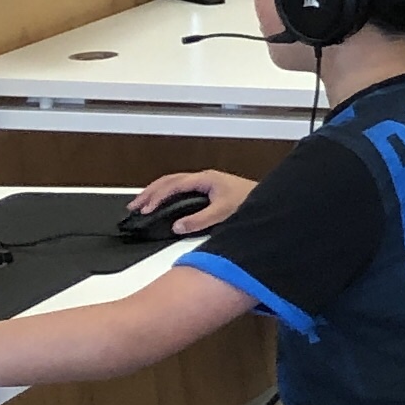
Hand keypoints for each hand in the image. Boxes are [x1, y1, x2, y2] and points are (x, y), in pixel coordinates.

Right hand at [130, 169, 251, 235]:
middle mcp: (204, 178)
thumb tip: (177, 226)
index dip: (157, 196)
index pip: (174, 185)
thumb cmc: (250, 201)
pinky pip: (180, 189)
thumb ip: (200, 220)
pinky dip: (166, 196)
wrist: (270, 200)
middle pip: (169, 181)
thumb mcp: (224, 212)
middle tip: (133, 206)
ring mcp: (205, 183)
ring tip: (140, 205)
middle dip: (149, 193)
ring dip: (156, 193)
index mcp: (206, 179)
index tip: (145, 209)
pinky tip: (161, 205)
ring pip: (173, 184)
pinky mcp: (208, 190)